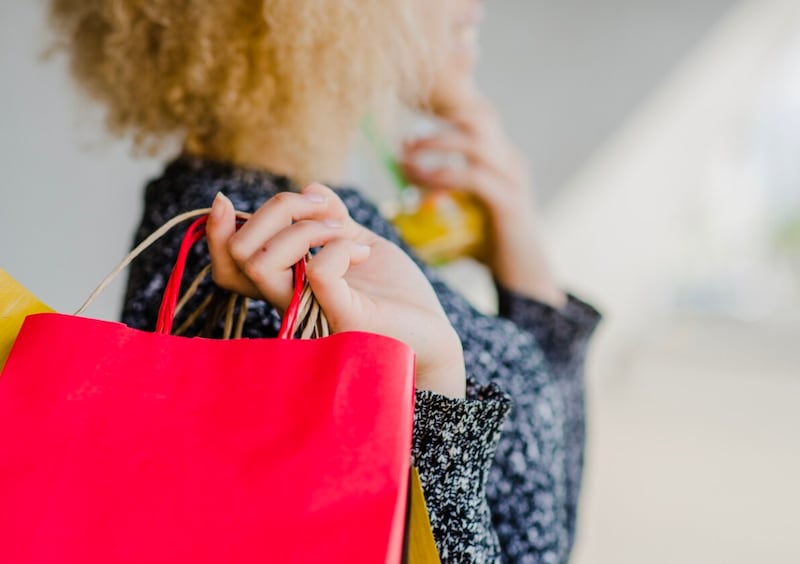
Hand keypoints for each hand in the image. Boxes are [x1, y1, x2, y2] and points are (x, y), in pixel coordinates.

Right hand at [206, 183, 465, 397]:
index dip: (215, 231)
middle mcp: (289, 300)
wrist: (433, 334)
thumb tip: (309, 187)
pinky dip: (338, 247)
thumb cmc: (394, 295)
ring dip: (307, 227)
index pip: (229, 263)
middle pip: (240, 251)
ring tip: (345, 231)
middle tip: (323, 208)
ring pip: (264, 260)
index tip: (226, 200)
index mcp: (287, 283)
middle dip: (276, 209)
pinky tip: (361, 253)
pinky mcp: (341, 320)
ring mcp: (311, 313)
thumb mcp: (357, 243)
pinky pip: (318, 272)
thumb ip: (331, 218)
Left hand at [400, 92, 566, 308]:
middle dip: (436, 124)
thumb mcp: (463, 210)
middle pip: (478, 117)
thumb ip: (440, 193)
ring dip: (435, 147)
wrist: (524, 278)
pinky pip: (474, 178)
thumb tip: (402, 187)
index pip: (478, 113)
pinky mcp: (510, 203)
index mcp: (501, 158)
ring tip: (406, 161)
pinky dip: (443, 177)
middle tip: (404, 143)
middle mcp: (511, 161)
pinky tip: (421, 187)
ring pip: (474, 143)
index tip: (410, 119)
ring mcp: (513, 180)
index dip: (445, 107)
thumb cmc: (490, 246)